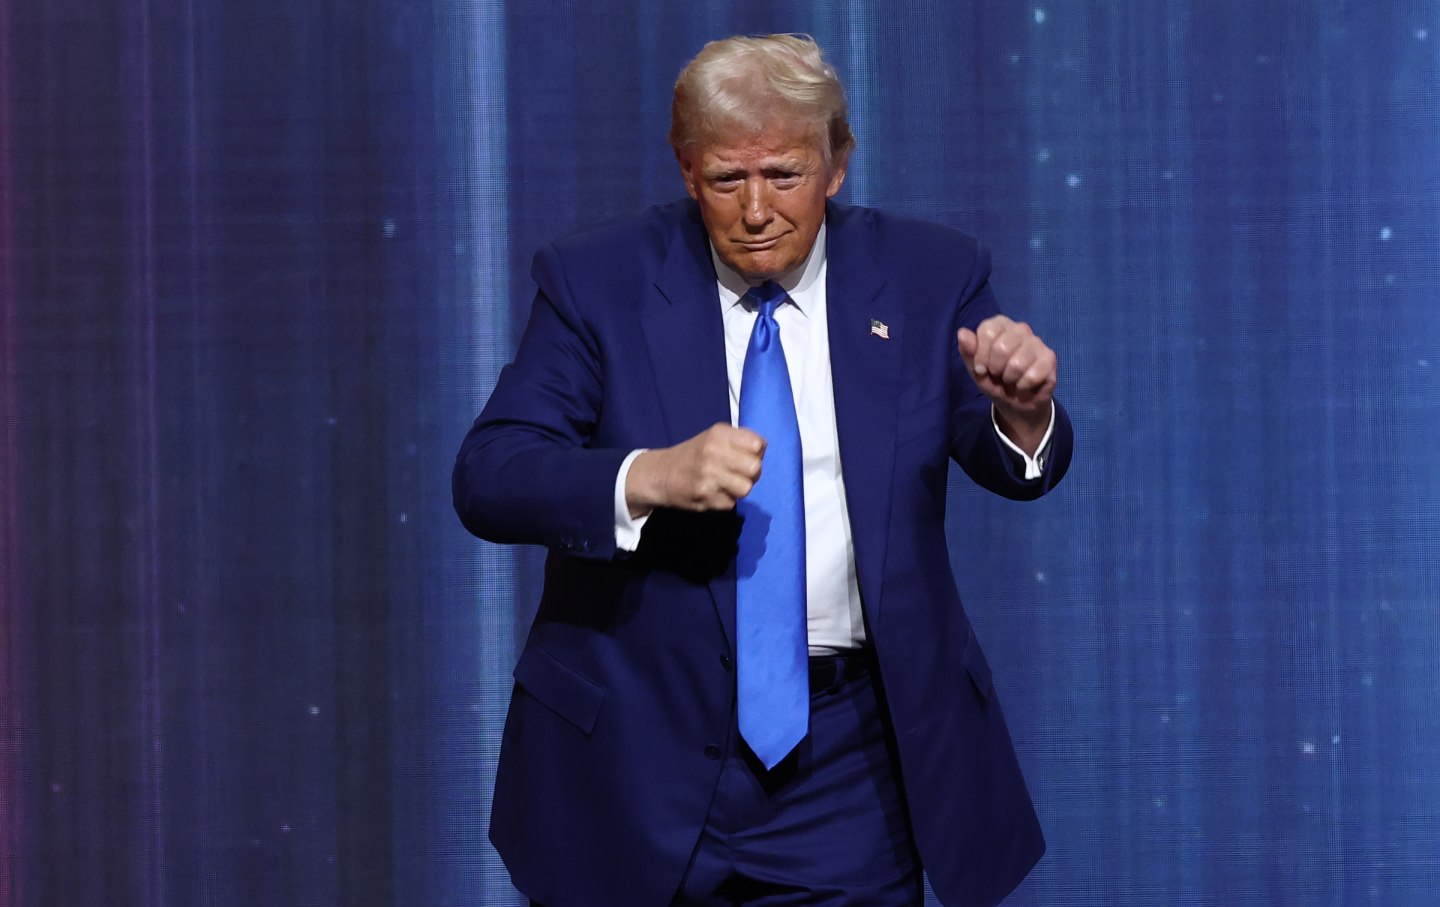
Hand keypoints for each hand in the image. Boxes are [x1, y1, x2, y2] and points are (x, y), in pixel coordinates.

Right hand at [625, 423, 764, 516]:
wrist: (660, 474)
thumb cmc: (694, 454)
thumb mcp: (714, 437)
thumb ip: (738, 440)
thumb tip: (762, 451)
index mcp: (719, 434)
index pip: (758, 444)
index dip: (756, 453)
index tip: (746, 456)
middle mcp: (714, 452)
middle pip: (755, 468)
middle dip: (751, 474)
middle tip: (739, 474)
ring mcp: (709, 475)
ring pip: (746, 488)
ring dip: (739, 489)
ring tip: (727, 485)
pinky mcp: (705, 496)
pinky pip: (731, 503)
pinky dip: (725, 500)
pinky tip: (713, 493)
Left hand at [957, 315, 1056, 453]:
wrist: (1016, 403)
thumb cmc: (994, 380)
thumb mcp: (976, 369)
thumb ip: (968, 351)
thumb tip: (962, 332)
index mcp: (1000, 325)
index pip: (988, 330)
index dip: (981, 355)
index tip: (981, 368)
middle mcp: (1021, 329)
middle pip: (1001, 347)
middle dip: (995, 369)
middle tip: (998, 375)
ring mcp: (1037, 342)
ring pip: (1017, 363)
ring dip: (1009, 379)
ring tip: (1011, 380)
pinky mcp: (1050, 358)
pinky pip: (1032, 375)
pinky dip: (1022, 386)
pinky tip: (1024, 385)